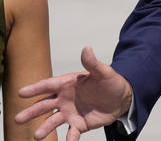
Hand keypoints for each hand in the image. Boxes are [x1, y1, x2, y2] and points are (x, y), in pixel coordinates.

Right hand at [15, 47, 132, 140]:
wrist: (122, 98)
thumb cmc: (110, 82)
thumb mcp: (103, 72)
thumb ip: (92, 63)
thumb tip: (86, 49)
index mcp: (67, 84)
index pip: (48, 85)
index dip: (35, 89)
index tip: (21, 92)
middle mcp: (64, 99)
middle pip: (44, 105)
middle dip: (31, 112)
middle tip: (18, 119)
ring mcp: (70, 113)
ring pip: (53, 121)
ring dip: (45, 128)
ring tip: (37, 135)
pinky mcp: (79, 124)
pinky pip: (72, 133)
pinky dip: (69, 138)